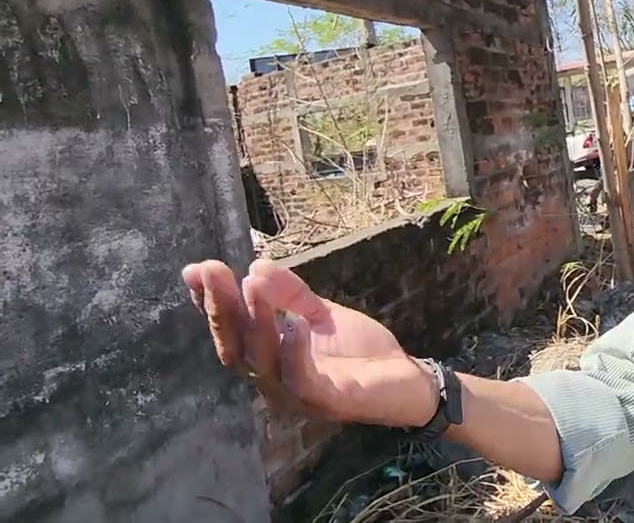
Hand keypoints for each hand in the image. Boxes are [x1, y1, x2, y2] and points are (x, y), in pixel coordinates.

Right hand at [182, 259, 437, 427]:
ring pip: (263, 361)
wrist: (403, 378)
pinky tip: (296, 324)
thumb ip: (290, 293)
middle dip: (221, 308)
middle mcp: (271, 379)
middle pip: (235, 346)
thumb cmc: (357, 350)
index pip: (229, 331)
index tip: (196, 270)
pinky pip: (302, 379)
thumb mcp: (320, 312)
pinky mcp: (326, 402)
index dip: (209, 303)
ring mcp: (296, 394)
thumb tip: (255, 266)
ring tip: (251, 286)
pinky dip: (295, 352)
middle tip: (213, 272)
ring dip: (255, 322)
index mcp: (267, 357)